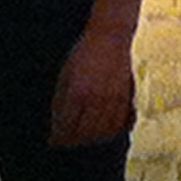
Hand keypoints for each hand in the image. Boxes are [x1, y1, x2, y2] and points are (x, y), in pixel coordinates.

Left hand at [49, 21, 137, 146]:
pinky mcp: (126, 96)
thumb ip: (61, 99)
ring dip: (93, 139)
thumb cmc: (84, 54)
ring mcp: (113, 99)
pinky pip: (120, 123)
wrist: (109, 37)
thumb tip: (57, 121)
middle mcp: (96, 98)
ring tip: (84, 139)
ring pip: (104, 131)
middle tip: (68, 142)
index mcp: (77, 92)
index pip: (67, 125)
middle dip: (75, 141)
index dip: (60, 137)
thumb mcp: (65, 74)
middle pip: (85, 132)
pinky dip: (112, 131)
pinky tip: (104, 132)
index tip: (55, 141)